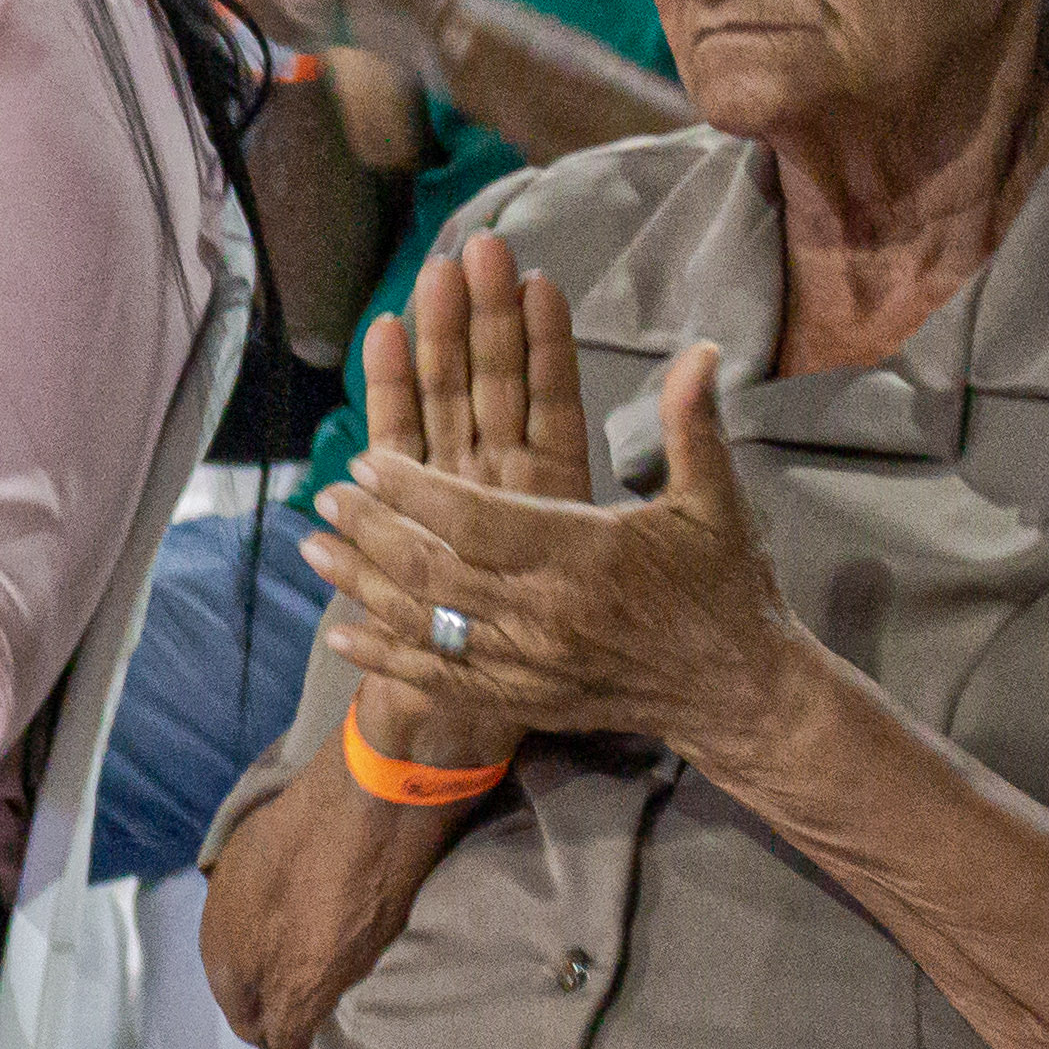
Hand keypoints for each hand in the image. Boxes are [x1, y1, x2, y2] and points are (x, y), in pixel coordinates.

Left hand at [309, 341, 808, 767]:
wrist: (735, 692)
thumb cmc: (724, 587)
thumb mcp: (716, 501)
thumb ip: (694, 424)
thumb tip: (701, 350)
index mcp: (584, 555)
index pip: (476, 520)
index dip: (414, 490)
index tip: (368, 459)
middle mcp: (547, 614)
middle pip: (434, 572)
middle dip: (372, 531)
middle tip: (328, 494)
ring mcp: (530, 664)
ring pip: (425, 625)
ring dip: (363, 585)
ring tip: (314, 549)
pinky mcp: (524, 699)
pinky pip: (441, 679)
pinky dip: (387, 657)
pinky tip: (342, 634)